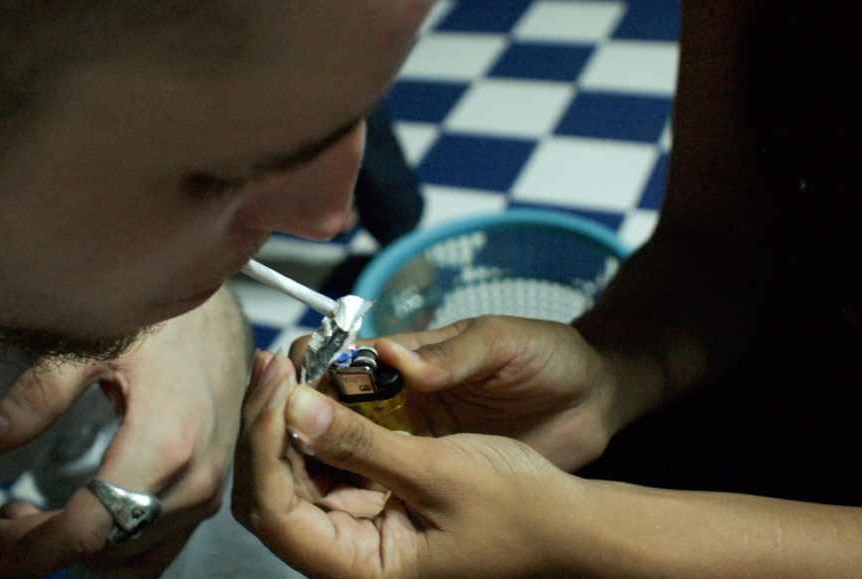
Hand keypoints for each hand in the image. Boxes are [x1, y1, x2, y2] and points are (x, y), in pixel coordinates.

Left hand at [0, 290, 249, 577]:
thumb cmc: (164, 322)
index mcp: (165, 446)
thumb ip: (40, 395)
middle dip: (37, 548)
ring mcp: (208, 491)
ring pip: (131, 558)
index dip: (24, 551)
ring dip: (74, 549)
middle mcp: (193, 481)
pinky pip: (159, 548)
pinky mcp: (210, 492)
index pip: (86, 530)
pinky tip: (77, 519)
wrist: (225, 316)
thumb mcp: (94, 343)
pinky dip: (112, 549)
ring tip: (23, 518)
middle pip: (103, 549)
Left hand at [233, 351, 590, 578]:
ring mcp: (356, 529)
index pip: (275, 510)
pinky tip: (318, 383)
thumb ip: (360, 443)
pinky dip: (318, 422)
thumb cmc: (518, 508)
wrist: (568, 523)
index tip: (275, 382)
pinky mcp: (371, 503)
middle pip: (271, 490)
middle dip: (266, 423)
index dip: (262, 442)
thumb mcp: (438, 470)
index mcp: (360, 570)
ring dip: (287, 418)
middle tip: (274, 363)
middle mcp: (347, 557)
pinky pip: (325, 462)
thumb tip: (292, 407)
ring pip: (292, 472)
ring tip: (290, 363)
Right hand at [292, 315, 615, 471]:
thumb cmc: (549, 358)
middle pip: (326, 410)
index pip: (336, 358)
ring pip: (343, 452)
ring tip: (301, 483)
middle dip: (300, 424)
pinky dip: (355, 494)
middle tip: (286, 446)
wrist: (593, 401)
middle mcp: (396, 399)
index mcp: (405, 357)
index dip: (307, 371)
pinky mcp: (430, 474)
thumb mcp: (503, 344)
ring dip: (320, 463)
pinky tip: (341, 510)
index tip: (288, 390)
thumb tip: (395, 358)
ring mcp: (410, 440)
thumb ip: (453, 354)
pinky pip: (379, 485)